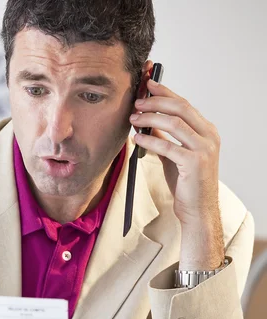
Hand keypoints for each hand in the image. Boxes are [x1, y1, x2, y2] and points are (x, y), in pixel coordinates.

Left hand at [130, 78, 224, 269]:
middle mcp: (209, 136)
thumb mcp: (175, 155)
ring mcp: (204, 149)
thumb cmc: (187, 184)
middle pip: (180, 108)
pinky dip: (150, 141)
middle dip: (156, 102)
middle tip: (136, 102)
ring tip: (133, 119)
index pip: (184, 104)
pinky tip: (137, 138)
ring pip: (174, 124)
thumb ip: (166, 138)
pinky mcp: (194, 163)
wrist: (198, 210)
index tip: (148, 84)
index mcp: (207, 131)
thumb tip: (148, 122)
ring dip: (150, 119)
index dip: (165, 93)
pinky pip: (168, 146)